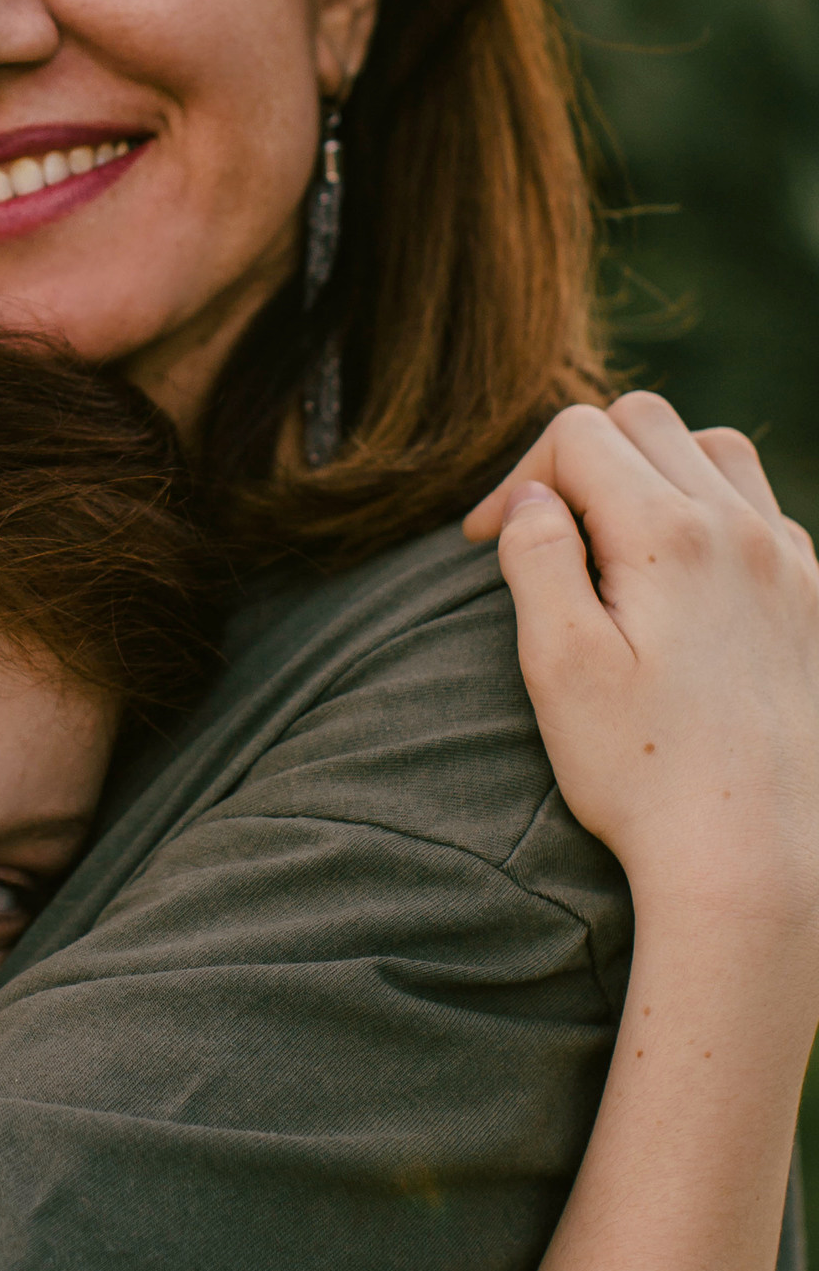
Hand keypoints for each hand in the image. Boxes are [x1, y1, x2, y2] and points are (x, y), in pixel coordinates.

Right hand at [464, 394, 818, 928]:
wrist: (752, 849)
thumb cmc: (643, 770)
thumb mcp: (559, 665)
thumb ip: (537, 560)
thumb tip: (530, 497)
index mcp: (669, 535)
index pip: (579, 435)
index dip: (516, 476)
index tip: (485, 544)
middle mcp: (739, 528)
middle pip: (646, 421)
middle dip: (580, 459)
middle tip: (545, 535)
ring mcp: (786, 559)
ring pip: (714, 448)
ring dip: (652, 470)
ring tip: (613, 541)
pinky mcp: (812, 596)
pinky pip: (761, 507)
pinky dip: (710, 510)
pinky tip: (680, 578)